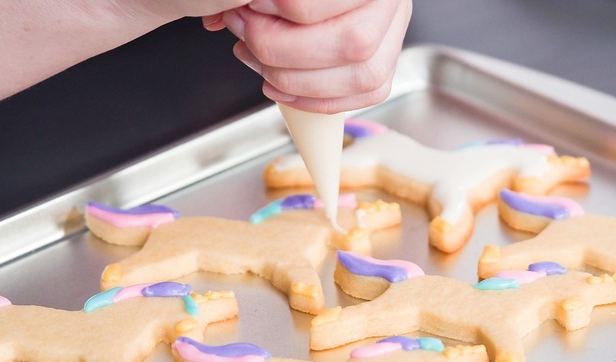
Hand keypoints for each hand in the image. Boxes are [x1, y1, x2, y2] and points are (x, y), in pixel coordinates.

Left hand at [206, 0, 412, 113]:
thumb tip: (222, 15)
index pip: (323, 3)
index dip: (283, 7)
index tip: (251, 6)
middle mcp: (391, 5)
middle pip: (351, 42)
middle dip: (283, 48)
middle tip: (246, 35)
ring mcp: (393, 39)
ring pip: (360, 76)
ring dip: (297, 79)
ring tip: (257, 60)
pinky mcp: (384, 69)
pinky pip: (361, 96)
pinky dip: (315, 99)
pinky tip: (281, 86)